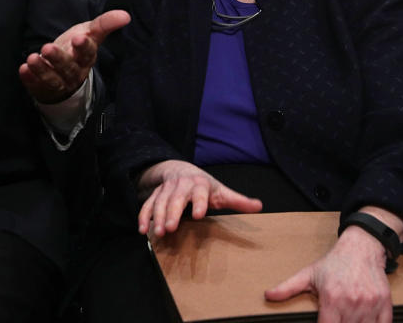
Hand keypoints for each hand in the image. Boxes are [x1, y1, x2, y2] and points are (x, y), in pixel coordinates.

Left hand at [19, 9, 129, 103]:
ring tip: (32, 58)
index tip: (79, 38)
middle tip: (48, 48)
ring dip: (42, 69)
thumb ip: (104, 24)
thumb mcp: (89, 33)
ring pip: (52, 79)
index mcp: (86, 57)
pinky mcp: (43, 88)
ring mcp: (58, 82)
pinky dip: (29, 78)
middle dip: (58, 59)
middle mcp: (74, 72)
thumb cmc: (76, 48)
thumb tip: (126, 15)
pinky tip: (23, 68)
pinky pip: (36, 85)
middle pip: (68, 68)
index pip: (88, 53)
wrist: (62, 71)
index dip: (84, 47)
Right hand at [137, 159, 261, 236]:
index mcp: (200, 184)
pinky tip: (143, 230)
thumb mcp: (221, 191)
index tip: (198, 215)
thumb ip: (238, 200)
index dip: (199, 203)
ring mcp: (166, 189)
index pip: (200, 193)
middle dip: (172, 212)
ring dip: (158, 217)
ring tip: (158, 232)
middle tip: (171, 228)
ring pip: (160, 202)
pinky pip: (147, 204)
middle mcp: (181, 185)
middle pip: (176, 198)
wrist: (179, 169)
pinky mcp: (155, 194)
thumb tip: (259, 206)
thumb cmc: (204, 185)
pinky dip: (144, 216)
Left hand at [265, 226, 391, 322]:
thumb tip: (268, 295)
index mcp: (331, 298)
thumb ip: (288, 287)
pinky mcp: (385, 304)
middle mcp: (351, 303)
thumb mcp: (308, 274)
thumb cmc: (334, 263)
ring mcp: (370, 304)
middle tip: (335, 321)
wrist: (361, 248)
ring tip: (346, 321)